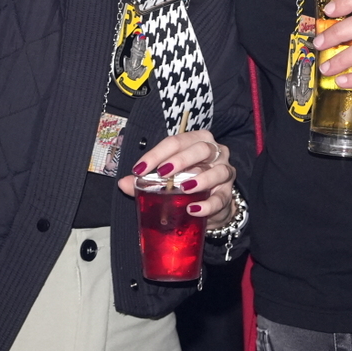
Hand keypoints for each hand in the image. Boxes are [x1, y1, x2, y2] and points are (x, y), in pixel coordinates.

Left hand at [118, 130, 238, 227]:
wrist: (212, 204)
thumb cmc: (188, 182)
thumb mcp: (167, 179)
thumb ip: (146, 181)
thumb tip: (123, 183)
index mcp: (196, 142)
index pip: (176, 141)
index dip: (157, 153)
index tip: (139, 169)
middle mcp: (214, 152)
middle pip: (201, 149)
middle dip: (181, 159)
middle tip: (162, 173)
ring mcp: (224, 171)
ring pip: (217, 170)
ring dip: (200, 179)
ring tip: (183, 188)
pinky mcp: (229, 194)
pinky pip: (221, 198)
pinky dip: (208, 204)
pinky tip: (194, 209)